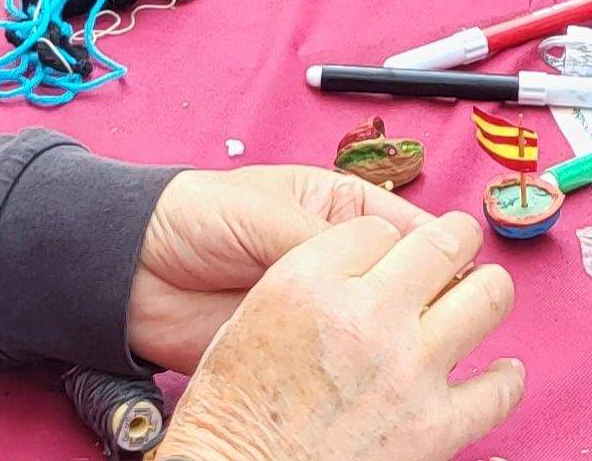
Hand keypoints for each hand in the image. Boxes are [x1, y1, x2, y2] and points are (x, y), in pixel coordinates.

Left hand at [128, 165, 435, 369]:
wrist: (132, 269)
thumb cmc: (196, 217)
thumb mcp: (268, 215)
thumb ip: (326, 239)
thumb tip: (384, 262)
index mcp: (345, 210)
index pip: (415, 231)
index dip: (442, 254)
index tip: (458, 279)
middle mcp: (345, 259)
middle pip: (411, 281)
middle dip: (428, 299)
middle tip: (437, 321)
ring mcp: (327, 307)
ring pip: (385, 326)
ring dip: (396, 339)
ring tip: (409, 353)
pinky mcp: (302, 349)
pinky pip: (345, 361)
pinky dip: (361, 371)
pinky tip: (373, 381)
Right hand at [152, 213, 520, 460]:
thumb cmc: (232, 407)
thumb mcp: (251, 314)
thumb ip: (312, 276)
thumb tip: (370, 263)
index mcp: (309, 281)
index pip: (377, 227)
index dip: (386, 243)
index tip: (389, 258)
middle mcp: (365, 314)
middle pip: (443, 242)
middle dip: (452, 241)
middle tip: (454, 251)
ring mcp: (407, 370)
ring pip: (488, 297)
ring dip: (486, 292)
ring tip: (483, 297)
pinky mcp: (433, 426)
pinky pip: (498, 389)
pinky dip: (505, 379)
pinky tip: (501, 373)